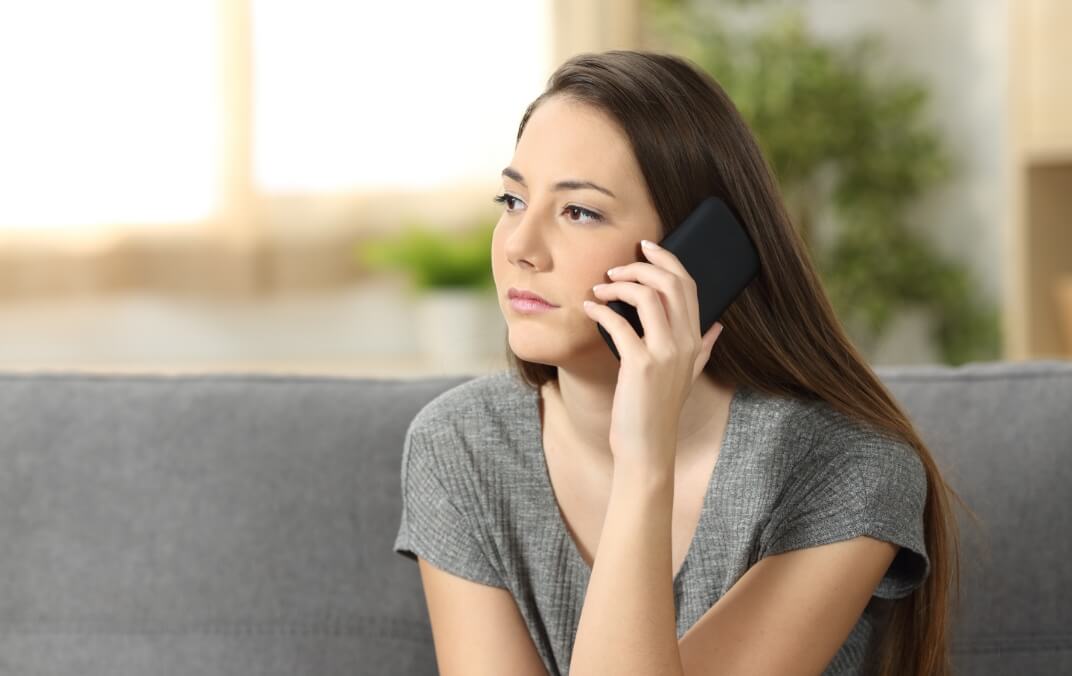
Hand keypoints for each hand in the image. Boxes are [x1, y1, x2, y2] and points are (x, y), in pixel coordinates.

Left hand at [582, 239, 724, 473]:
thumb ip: (704, 348)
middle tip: (615, 269)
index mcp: (695, 339)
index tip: (645, 248)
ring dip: (619, 285)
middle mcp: (685, 341)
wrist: (648, 447)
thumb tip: (719, 326)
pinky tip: (589, 310)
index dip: (667, 260)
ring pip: (647, 296)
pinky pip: (619, 324)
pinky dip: (601, 311)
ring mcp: (664, 353)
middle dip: (640, 266)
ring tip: (600, 290)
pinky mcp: (640, 365)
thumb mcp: (689, 376)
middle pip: (670, 282)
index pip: (688, 284)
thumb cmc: (660, 409)